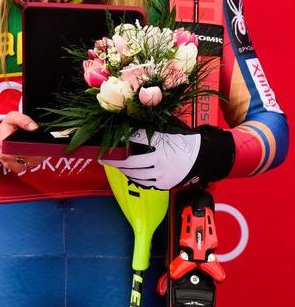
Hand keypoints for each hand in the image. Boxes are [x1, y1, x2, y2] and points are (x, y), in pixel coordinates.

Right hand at [0, 111, 44, 173]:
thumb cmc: (5, 128)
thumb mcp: (12, 117)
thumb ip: (24, 120)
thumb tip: (35, 128)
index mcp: (4, 141)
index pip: (21, 147)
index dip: (34, 146)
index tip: (42, 142)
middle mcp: (6, 155)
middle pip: (27, 156)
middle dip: (39, 150)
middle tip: (48, 144)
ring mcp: (10, 163)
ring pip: (30, 162)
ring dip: (39, 156)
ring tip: (45, 147)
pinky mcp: (15, 168)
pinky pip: (29, 166)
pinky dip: (36, 160)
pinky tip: (40, 152)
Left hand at [101, 124, 234, 189]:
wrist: (202, 157)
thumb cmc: (182, 141)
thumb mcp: (168, 129)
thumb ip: (151, 126)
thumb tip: (130, 121)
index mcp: (162, 143)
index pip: (136, 138)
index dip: (122, 138)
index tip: (111, 138)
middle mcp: (161, 161)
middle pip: (130, 162)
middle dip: (114, 160)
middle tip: (103, 157)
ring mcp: (162, 175)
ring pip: (135, 175)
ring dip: (122, 170)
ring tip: (113, 164)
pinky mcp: (163, 185)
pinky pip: (143, 183)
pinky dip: (133, 177)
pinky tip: (127, 172)